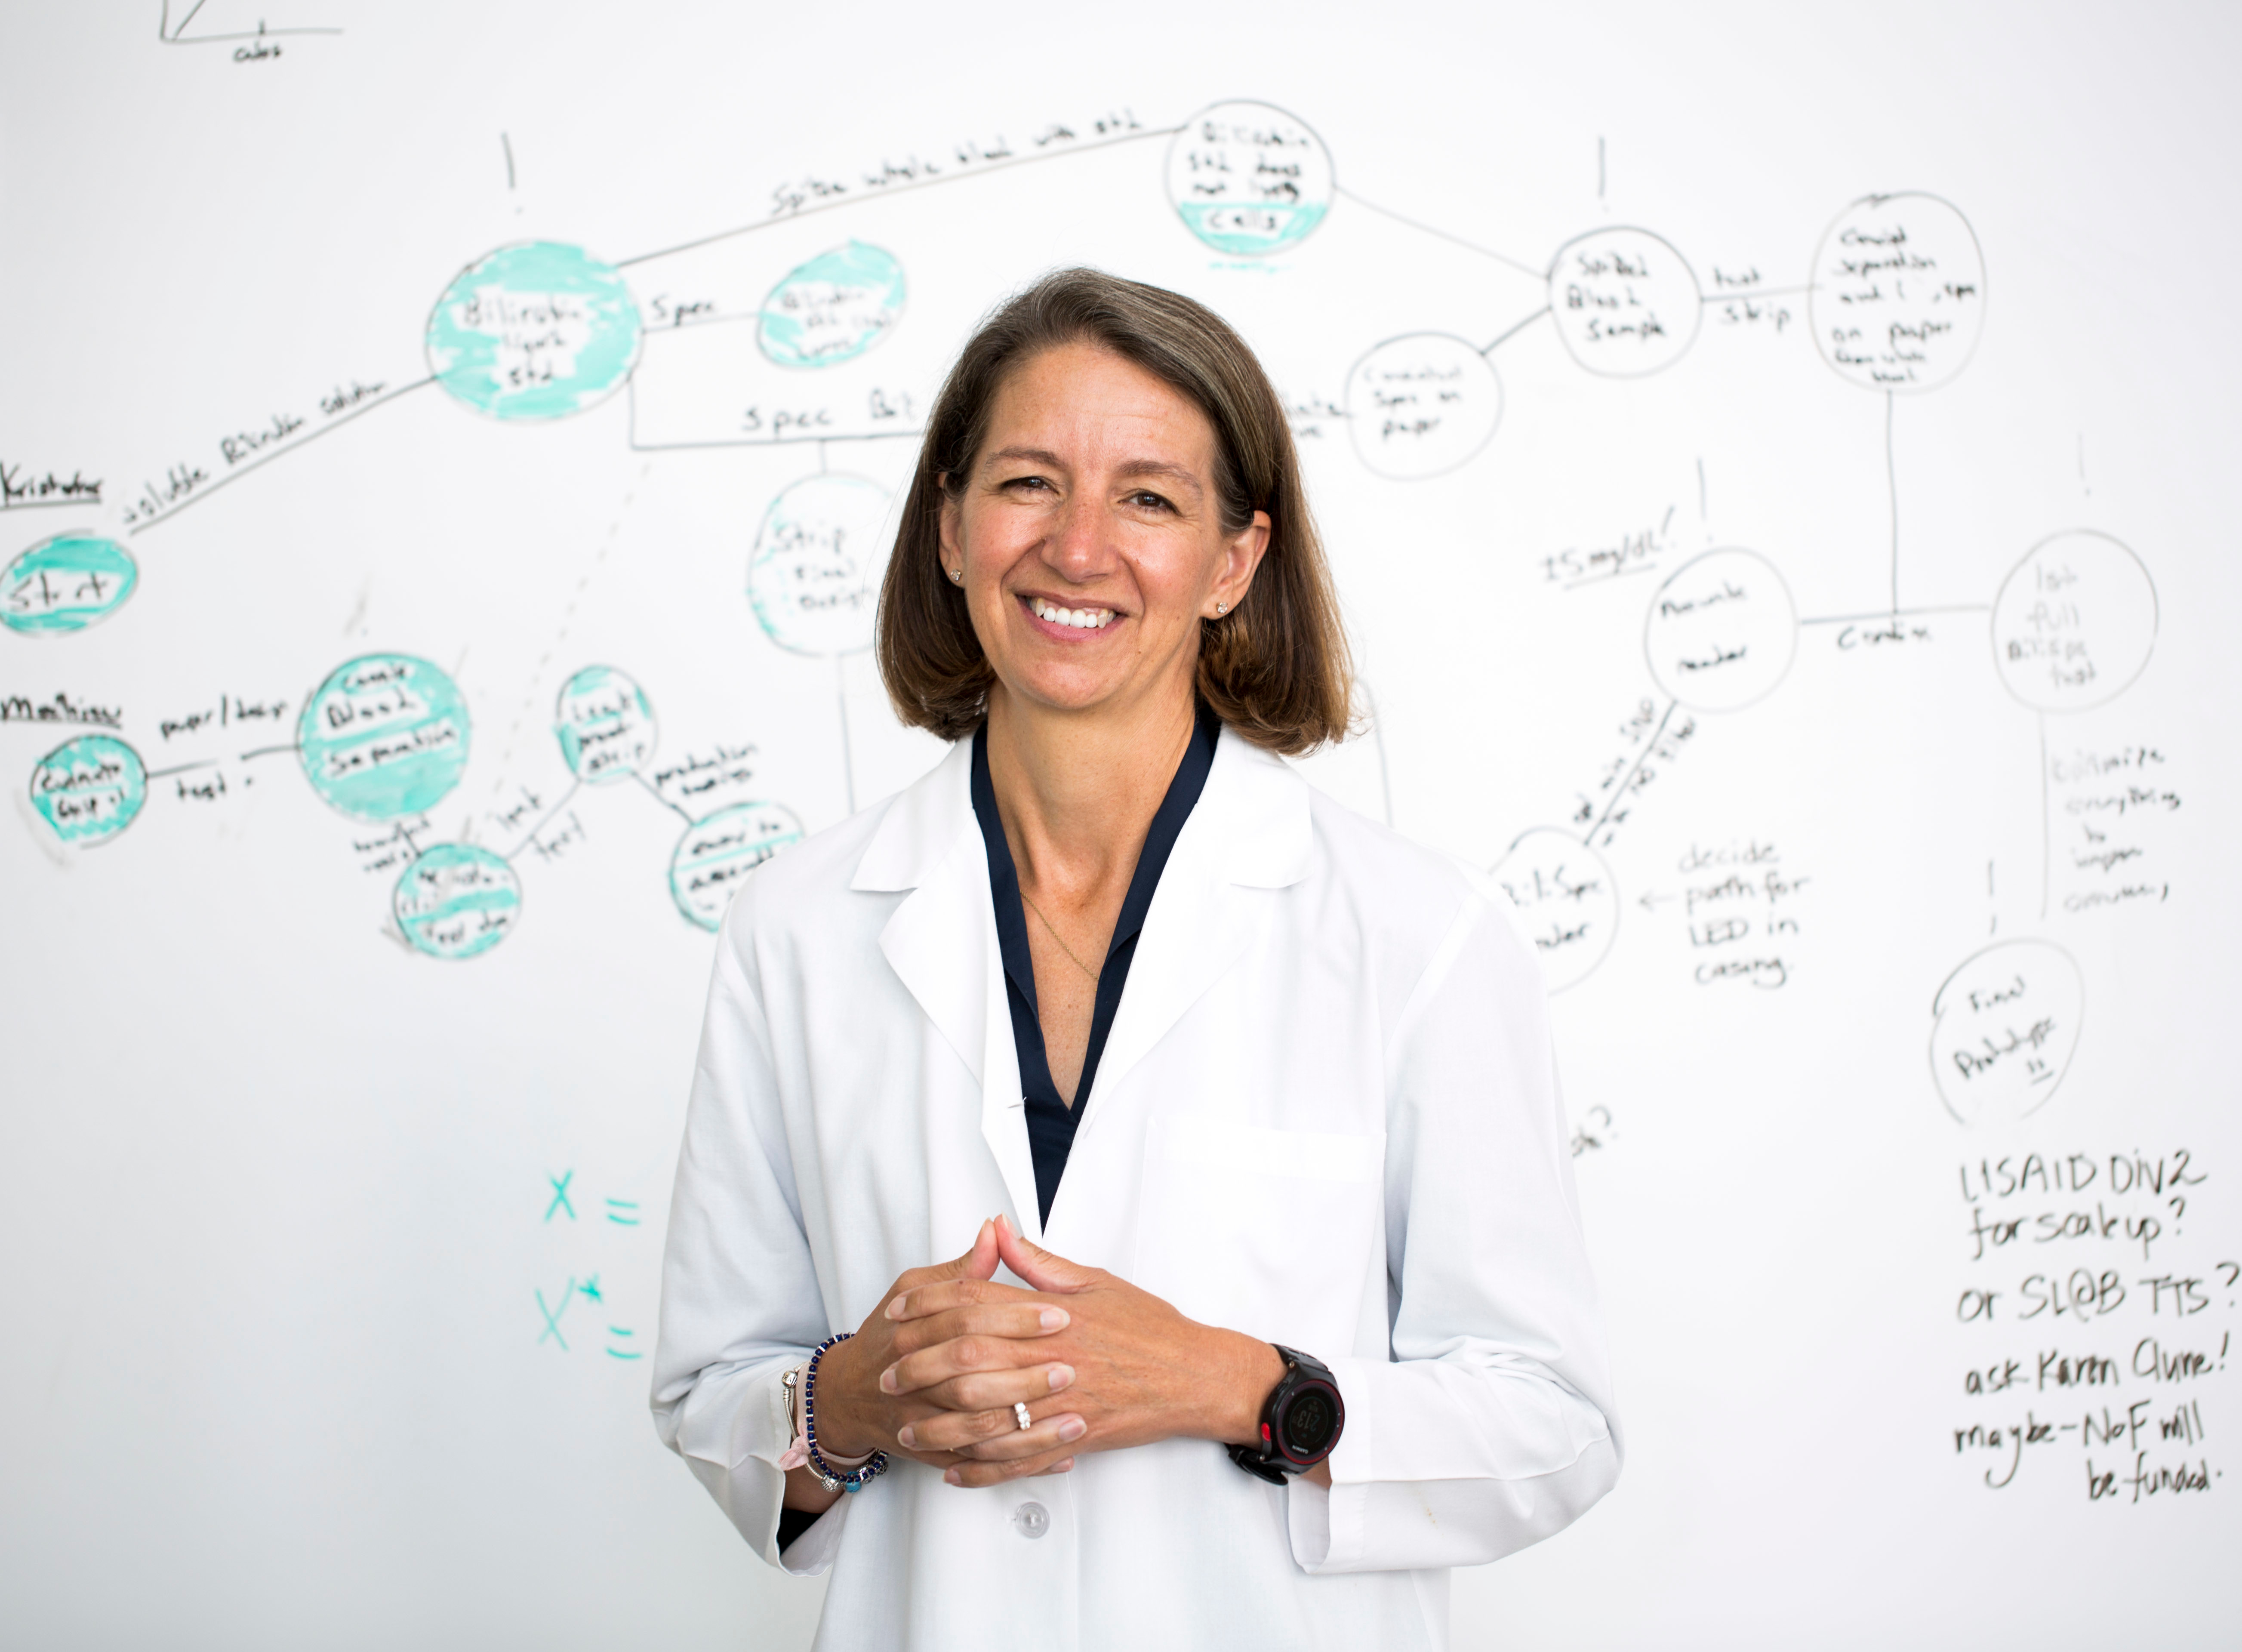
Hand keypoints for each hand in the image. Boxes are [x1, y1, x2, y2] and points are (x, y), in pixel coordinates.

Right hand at [807, 1219, 1078, 1469]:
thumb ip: (961, 1270)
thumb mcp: (912, 1290)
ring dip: (1029, 1426)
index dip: (1016, 1315)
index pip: (968, 1317)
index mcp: (913, 1327)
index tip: (1060, 1313)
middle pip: (972, 1375)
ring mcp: (924, 1420)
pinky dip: (1022, 1464)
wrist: (849, 1395)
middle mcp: (915, 1375)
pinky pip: (981, 1465)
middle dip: (1025, 1374)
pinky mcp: (936, 1452)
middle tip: (1071, 1367)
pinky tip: (1063, 1456)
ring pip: (978, 1428)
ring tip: (1075, 1417)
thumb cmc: (887, 1336)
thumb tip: (996, 1231)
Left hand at [882, 1214, 1284, 1488]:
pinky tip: (955, 1471)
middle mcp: (1050, 1358)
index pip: (975, 1304)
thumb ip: (1037, 1261)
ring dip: (940, 1428)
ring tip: (907, 1431)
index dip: (928, 1306)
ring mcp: (1061, 1403)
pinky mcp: (1074, 1439)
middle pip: (968, 1362)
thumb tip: (995, 1230)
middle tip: (886, 1376)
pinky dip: (982, 1470)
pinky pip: (1019, 1461)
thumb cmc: (1147, 1324)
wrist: (1195, 1373)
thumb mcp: (1094, 1280)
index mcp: (1051, 1314)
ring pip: (986, 1420)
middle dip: (919, 1369)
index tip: (898, 1312)